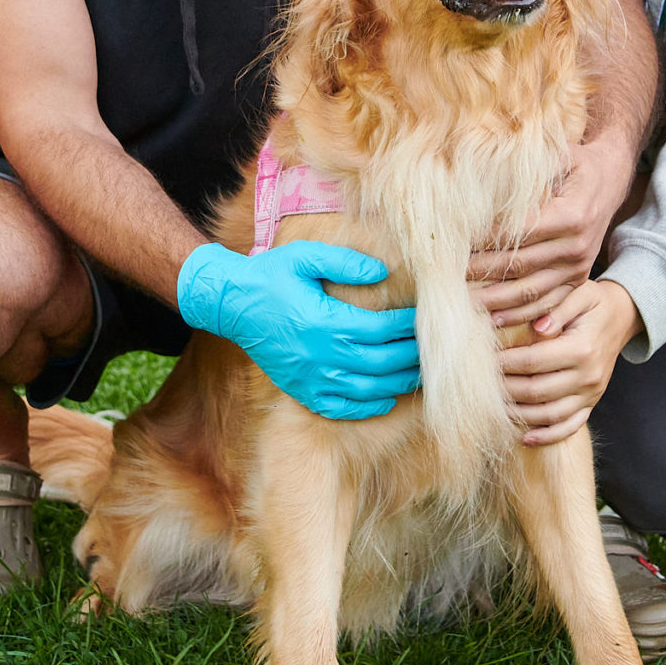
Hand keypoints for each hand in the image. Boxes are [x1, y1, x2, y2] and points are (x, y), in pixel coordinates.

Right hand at [176, 241, 419, 420]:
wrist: (232, 304)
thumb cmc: (272, 275)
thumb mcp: (305, 257)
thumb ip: (345, 262)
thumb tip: (382, 272)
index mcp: (326, 321)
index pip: (382, 328)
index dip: (408, 325)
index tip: (426, 318)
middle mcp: (321, 354)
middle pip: (381, 362)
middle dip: (411, 356)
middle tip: (433, 349)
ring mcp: (311, 377)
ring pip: (367, 389)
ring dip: (397, 383)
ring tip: (419, 374)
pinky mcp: (301, 390)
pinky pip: (340, 407)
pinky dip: (366, 407)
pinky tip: (385, 398)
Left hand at [469, 137, 636, 328]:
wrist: (609, 182)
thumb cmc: (577, 165)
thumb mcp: (560, 154)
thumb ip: (528, 166)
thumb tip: (484, 171)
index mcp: (571, 215)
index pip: (517, 233)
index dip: (484, 240)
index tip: (455, 243)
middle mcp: (576, 246)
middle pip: (519, 265)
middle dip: (480, 271)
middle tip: (448, 275)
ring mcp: (578, 267)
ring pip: (531, 291)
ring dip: (495, 300)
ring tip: (465, 304)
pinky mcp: (577, 281)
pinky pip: (547, 304)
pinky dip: (520, 315)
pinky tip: (494, 320)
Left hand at [498, 278, 641, 445]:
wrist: (622, 317)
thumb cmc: (593, 302)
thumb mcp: (579, 294)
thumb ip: (558, 308)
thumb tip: (537, 328)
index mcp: (582, 348)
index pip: (533, 361)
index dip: (505, 362)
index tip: (484, 359)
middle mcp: (588, 375)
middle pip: (536, 391)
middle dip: (504, 389)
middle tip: (480, 384)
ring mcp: (591, 393)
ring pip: (549, 414)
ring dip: (518, 414)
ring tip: (494, 407)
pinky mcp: (591, 403)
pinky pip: (569, 427)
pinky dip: (546, 436)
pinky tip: (524, 437)